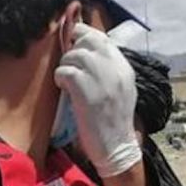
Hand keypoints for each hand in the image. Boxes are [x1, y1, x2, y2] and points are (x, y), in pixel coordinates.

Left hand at [54, 23, 140, 177]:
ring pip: (74, 54)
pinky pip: (65, 71)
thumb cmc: (114, 122)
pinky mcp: (86, 90)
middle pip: (87, 40)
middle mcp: (115, 69)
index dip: (84, 37)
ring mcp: (102, 78)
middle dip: (73, 50)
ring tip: (69, 83)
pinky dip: (60, 78)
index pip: (102, 38)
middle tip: (70, 67)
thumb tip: (86, 50)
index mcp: (124, 68)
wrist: (116, 148)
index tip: (75, 47)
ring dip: (66, 66)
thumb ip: (109, 69)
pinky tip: (65, 89)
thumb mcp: (121, 90)